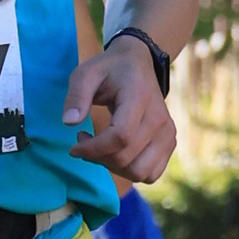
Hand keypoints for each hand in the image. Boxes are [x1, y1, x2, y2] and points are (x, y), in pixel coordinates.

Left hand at [65, 30, 177, 184]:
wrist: (137, 64)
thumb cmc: (109, 70)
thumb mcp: (85, 74)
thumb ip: (76, 95)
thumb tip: (69, 122)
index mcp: (139, 97)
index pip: (121, 137)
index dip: (93, 149)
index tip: (74, 147)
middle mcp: (159, 118)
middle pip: (126, 158)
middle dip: (97, 158)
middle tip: (82, 141)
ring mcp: (168, 133)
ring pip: (139, 172)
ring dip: (113, 167)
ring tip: (99, 148)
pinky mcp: (169, 143)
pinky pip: (150, 174)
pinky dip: (129, 170)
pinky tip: (116, 153)